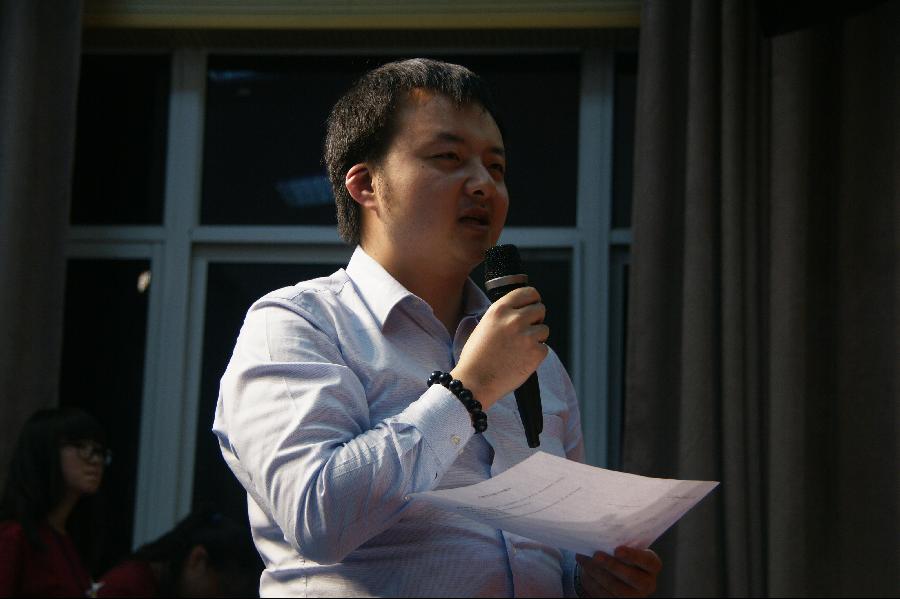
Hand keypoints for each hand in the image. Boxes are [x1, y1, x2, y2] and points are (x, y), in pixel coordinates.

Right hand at [451, 286, 547, 409]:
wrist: (475, 382)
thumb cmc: (476, 357)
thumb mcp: (484, 325)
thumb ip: (503, 315)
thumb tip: (522, 310)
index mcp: (499, 309)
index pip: (528, 292)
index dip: (532, 299)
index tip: (532, 305)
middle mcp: (514, 319)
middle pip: (540, 308)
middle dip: (536, 319)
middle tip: (526, 331)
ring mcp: (527, 336)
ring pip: (544, 329)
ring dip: (536, 338)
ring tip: (519, 349)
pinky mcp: (536, 353)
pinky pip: (544, 348)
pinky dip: (536, 355)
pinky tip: (521, 360)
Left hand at [576, 546, 660, 596]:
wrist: (615, 572)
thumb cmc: (622, 555)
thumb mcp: (625, 547)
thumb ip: (618, 543)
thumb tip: (600, 537)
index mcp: (652, 566)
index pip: (649, 562)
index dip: (634, 556)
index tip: (617, 550)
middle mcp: (647, 583)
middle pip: (632, 577)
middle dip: (612, 565)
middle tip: (596, 555)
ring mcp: (634, 596)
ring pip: (616, 588)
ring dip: (597, 573)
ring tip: (584, 560)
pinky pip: (605, 595)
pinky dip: (592, 582)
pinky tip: (585, 571)